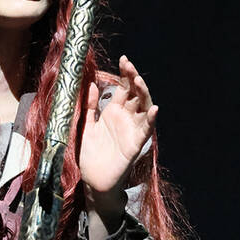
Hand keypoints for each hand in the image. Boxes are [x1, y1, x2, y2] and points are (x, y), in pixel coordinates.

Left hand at [79, 55, 157, 196]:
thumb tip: (90, 84)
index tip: (123, 59)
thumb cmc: (90, 155)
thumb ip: (90, 107)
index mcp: (113, 112)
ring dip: (143, 94)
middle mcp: (125, 118)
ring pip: (143, 107)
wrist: (93, 180)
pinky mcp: (135, 144)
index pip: (123, 88)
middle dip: (133, 78)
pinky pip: (146, 130)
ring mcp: (132, 130)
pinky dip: (150, 119)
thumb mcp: (86, 126)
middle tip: (129, 64)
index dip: (124, 74)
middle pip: (135, 94)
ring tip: (139, 80)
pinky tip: (154, 109)